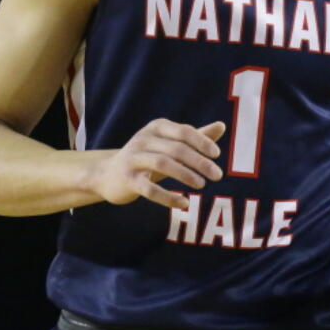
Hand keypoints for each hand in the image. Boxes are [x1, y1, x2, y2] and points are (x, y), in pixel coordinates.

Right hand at [90, 119, 226, 209]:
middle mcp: (143, 139)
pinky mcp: (128, 179)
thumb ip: (195, 137)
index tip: (216, 156)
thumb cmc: (146, 158)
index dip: (202, 142)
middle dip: (199, 162)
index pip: (183, 132)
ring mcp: (133, 159)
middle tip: (217, 175)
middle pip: (176, 148)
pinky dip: (169, 197)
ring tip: (202, 185)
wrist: (108, 175)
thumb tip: (222, 126)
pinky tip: (184, 203)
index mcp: (156, 128)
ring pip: (163, 164)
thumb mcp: (169, 145)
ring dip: (185, 175)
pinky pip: (150, 189)